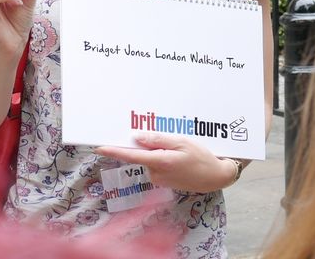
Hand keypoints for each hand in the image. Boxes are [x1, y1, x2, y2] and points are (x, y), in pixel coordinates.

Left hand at [94, 132, 238, 193]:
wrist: (215, 178)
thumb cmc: (201, 158)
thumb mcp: (182, 143)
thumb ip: (158, 140)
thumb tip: (137, 137)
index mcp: (160, 162)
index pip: (131, 156)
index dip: (114, 151)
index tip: (99, 147)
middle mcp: (156, 173)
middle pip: (140, 155)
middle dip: (141, 144)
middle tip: (152, 133)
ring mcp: (159, 179)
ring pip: (148, 159)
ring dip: (153, 150)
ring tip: (174, 145)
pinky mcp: (163, 181)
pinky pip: (154, 164)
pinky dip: (159, 157)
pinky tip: (175, 153)